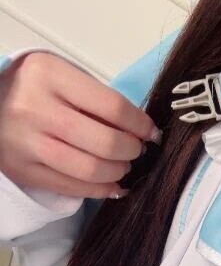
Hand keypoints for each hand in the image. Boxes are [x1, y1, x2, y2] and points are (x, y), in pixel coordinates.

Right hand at [0, 52, 161, 198]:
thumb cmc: (33, 88)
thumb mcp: (61, 76)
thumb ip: (96, 98)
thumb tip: (139, 129)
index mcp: (49, 75)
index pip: (113, 107)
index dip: (140, 124)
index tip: (151, 132)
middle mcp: (35, 109)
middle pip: (105, 143)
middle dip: (131, 151)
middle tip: (136, 150)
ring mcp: (27, 144)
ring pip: (91, 170)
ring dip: (118, 172)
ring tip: (122, 166)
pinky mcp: (24, 171)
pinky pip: (73, 188)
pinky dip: (100, 190)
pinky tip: (112, 184)